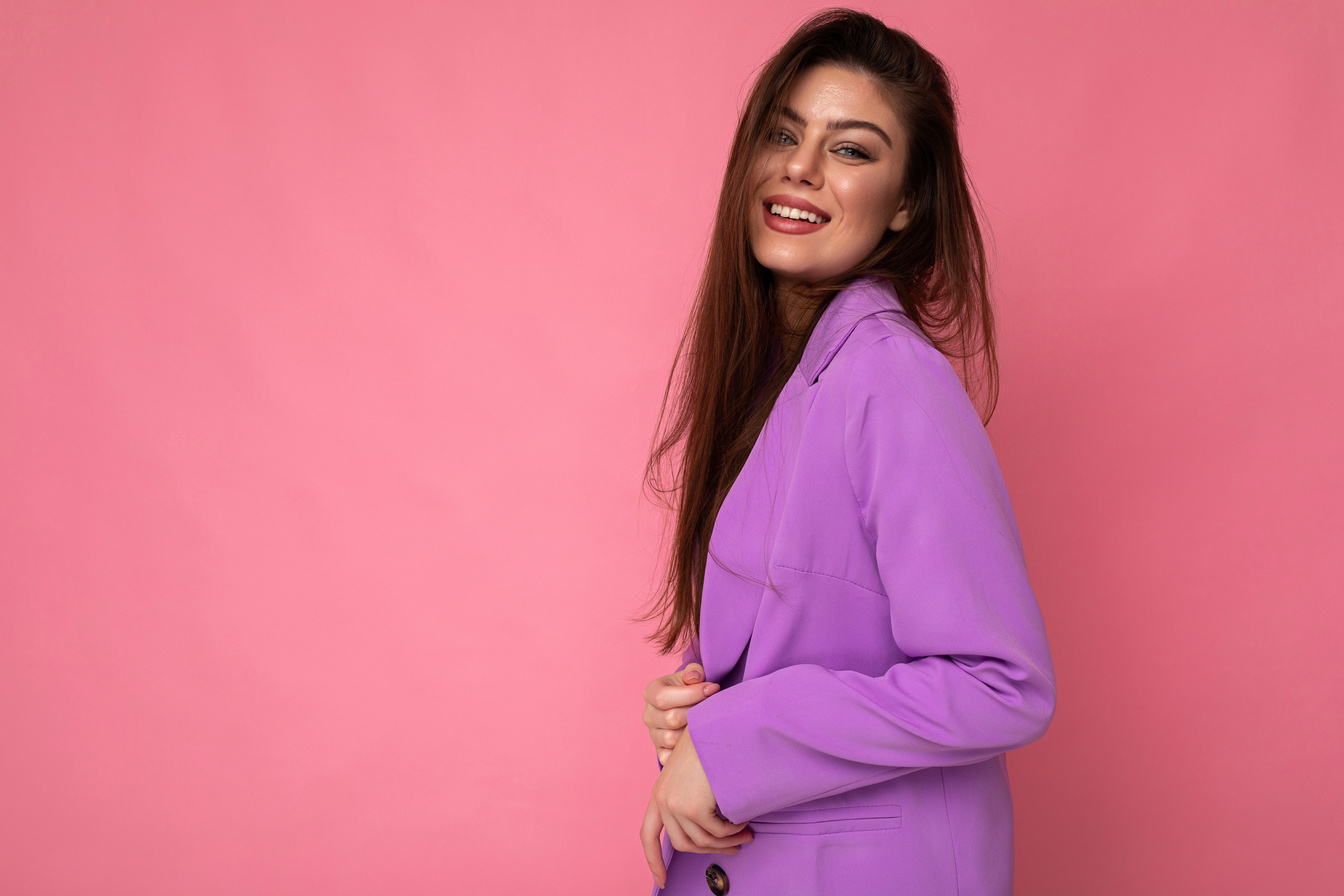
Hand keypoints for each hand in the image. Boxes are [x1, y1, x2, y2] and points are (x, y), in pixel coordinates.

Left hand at [640, 727, 752, 888]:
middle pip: (684, 845)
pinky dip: (734, 829)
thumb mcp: (690, 773)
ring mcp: (675, 805)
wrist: (717, 724)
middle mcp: (662, 801)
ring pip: (703, 842)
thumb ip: (688, 797)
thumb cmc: (710, 745)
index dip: (653, 860)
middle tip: (737, 845)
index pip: (648, 835)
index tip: (661, 880)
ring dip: (729, 840)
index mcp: (658, 794)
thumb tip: (705, 832)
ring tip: (746, 831)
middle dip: (713, 850)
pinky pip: (717, 832)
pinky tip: (744, 818)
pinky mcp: (692, 807)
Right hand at [643, 662, 719, 764]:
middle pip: (670, 719)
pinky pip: (668, 758)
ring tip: (704, 722)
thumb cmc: (690, 688)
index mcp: (651, 692)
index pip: (663, 697)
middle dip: (694, 713)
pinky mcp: (661, 751)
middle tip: (710, 707)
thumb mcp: (691, 675)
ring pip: (671, 739)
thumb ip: (694, 672)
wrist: (687, 705)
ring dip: (691, 732)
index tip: (712, 689)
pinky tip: (695, 740)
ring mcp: (653, 735)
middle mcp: (648, 715)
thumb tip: (695, 678)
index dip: (691, 694)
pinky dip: (682, 753)